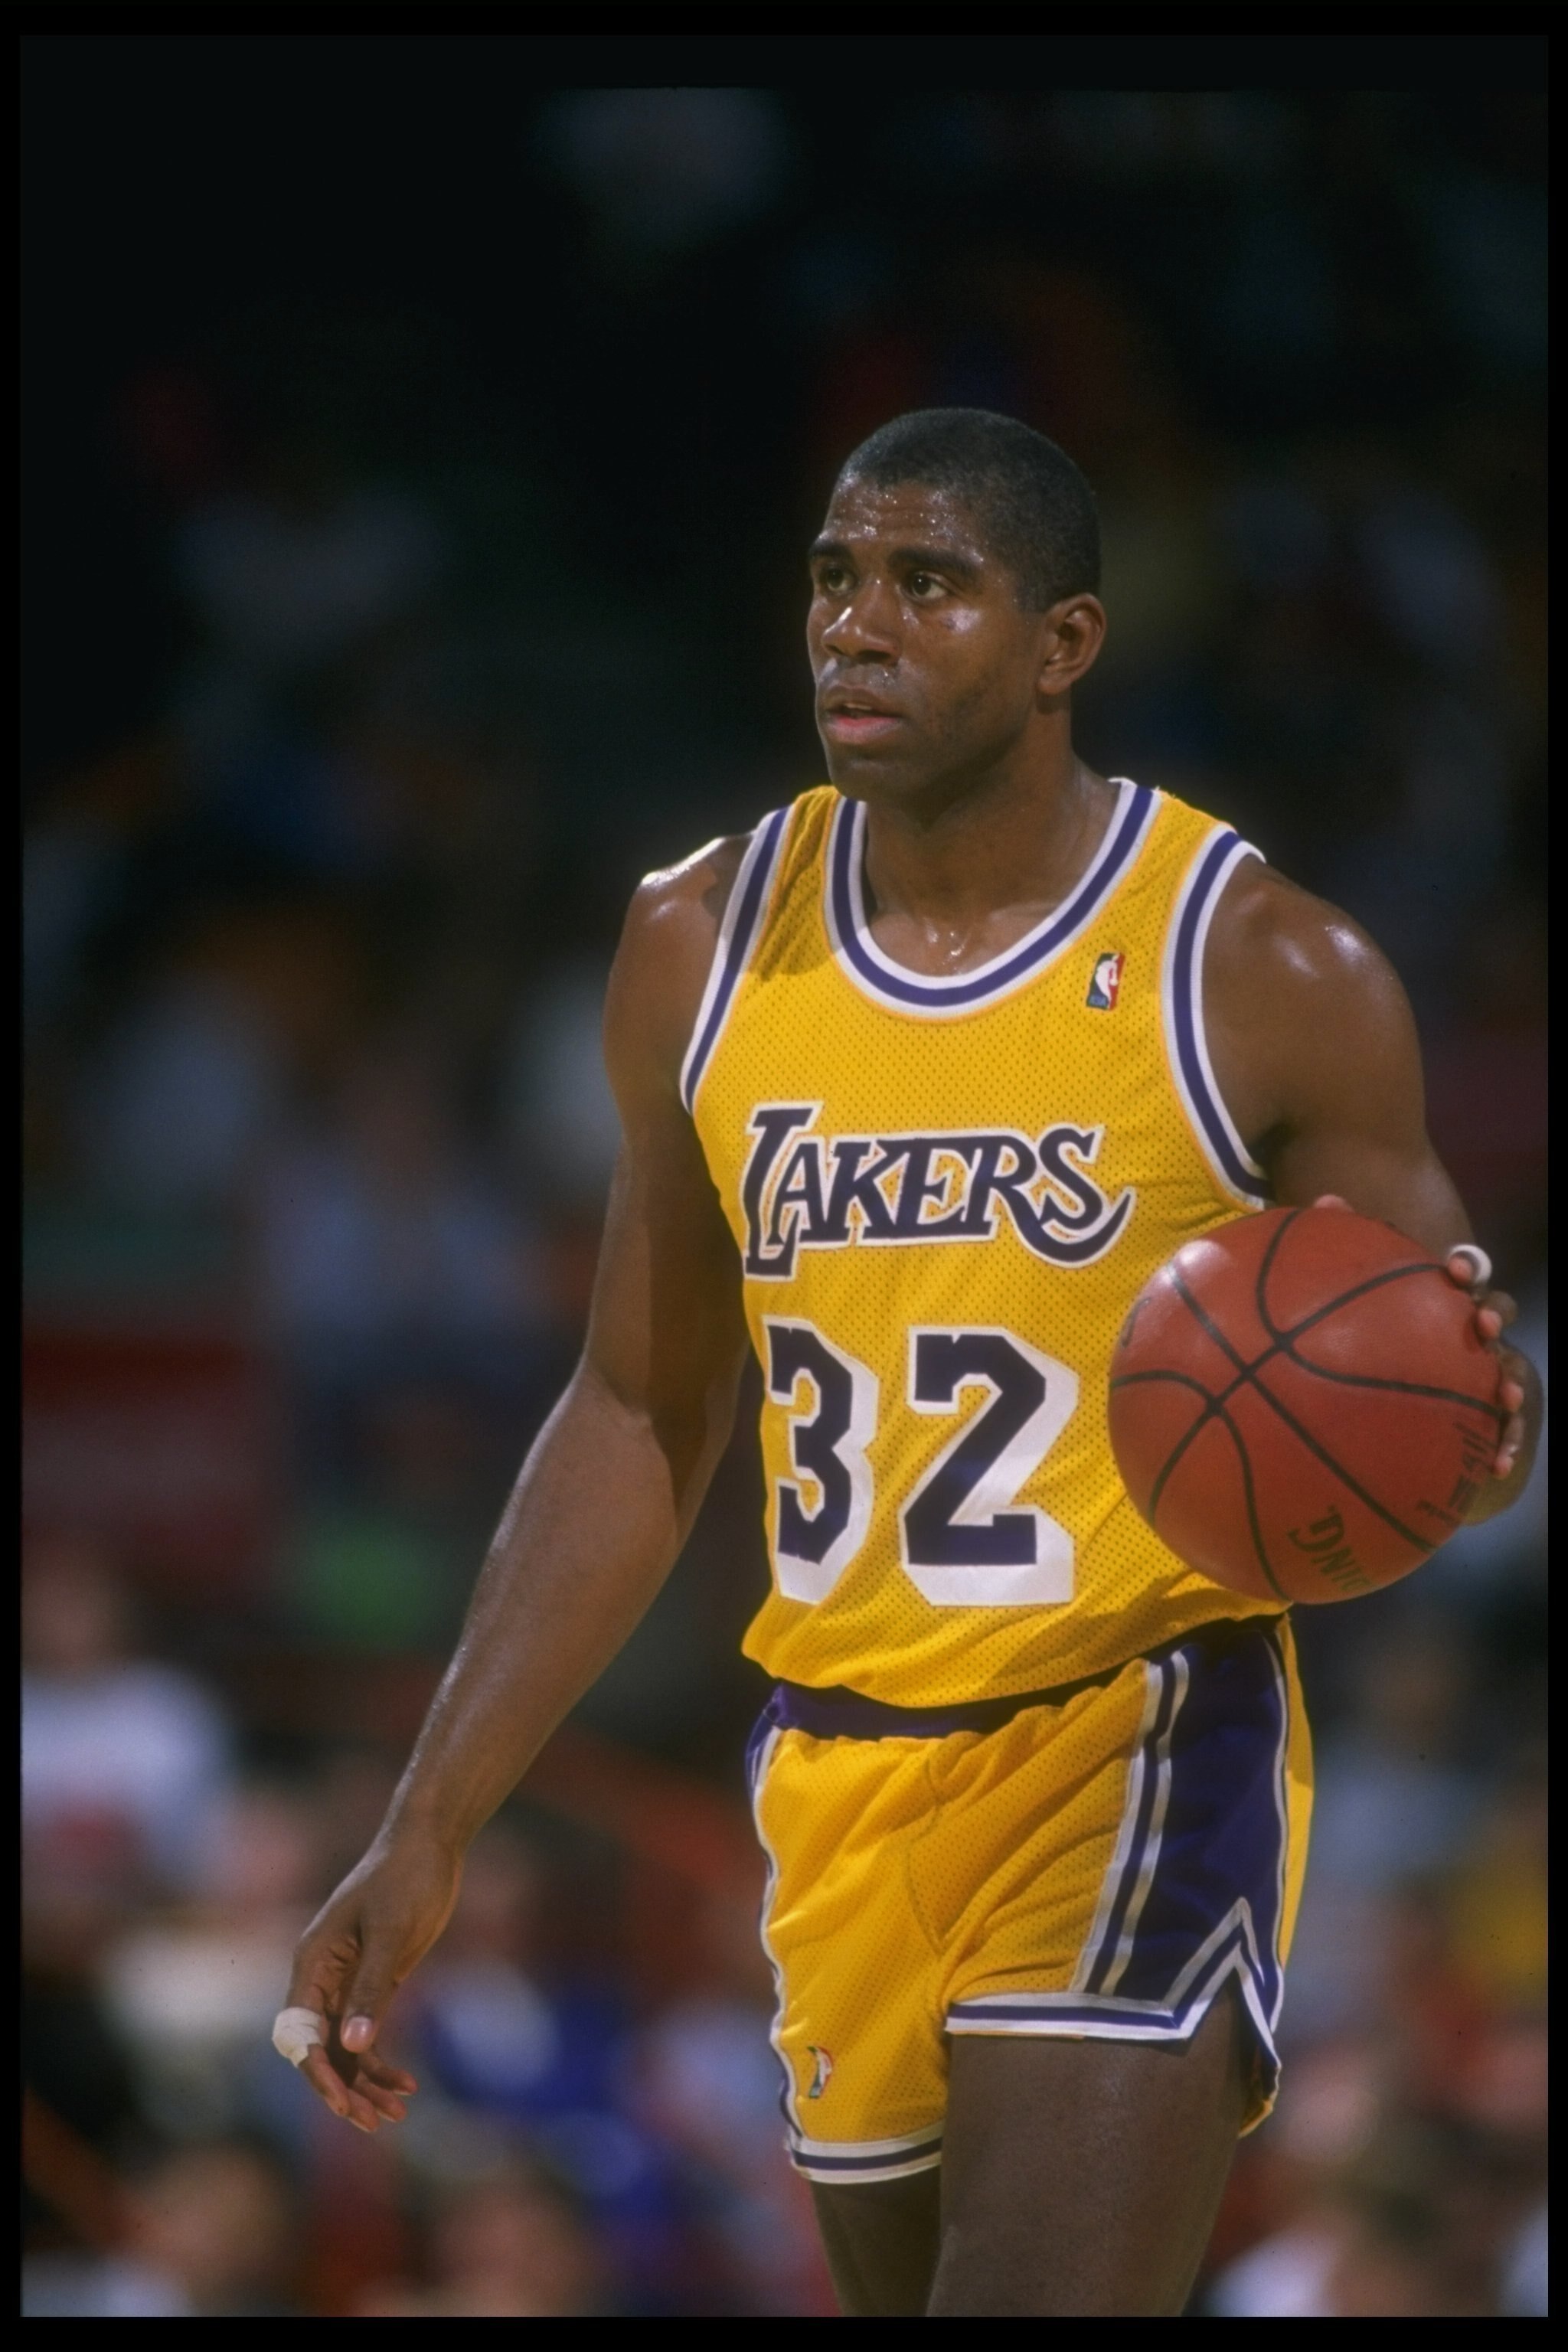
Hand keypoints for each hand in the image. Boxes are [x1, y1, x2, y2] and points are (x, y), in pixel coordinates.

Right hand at [279, 1829, 462, 2131]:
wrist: (430, 1844)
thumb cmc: (406, 1879)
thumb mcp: (392, 1933)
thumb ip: (371, 1987)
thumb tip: (351, 2045)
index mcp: (313, 1963)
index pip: (301, 2033)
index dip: (317, 2073)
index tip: (342, 2105)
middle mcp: (322, 1978)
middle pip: (320, 2049)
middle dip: (343, 2089)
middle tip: (376, 2122)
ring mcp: (346, 1983)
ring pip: (344, 2049)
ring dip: (364, 2083)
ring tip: (397, 2113)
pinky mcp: (373, 1982)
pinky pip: (366, 2034)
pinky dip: (380, 2061)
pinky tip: (408, 2084)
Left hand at [1311, 1195, 1526, 1487]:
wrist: (1371, 1366)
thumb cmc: (1363, 1315)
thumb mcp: (1345, 1279)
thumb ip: (1338, 1241)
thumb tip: (1328, 1200)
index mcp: (1438, 1294)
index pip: (1462, 1272)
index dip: (1463, 1267)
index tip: (1452, 1269)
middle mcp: (1462, 1327)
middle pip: (1491, 1315)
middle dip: (1491, 1317)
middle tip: (1480, 1324)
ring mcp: (1472, 1368)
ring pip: (1503, 1370)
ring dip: (1508, 1383)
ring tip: (1504, 1399)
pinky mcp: (1472, 1411)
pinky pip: (1492, 1428)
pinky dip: (1502, 1445)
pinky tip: (1498, 1468)